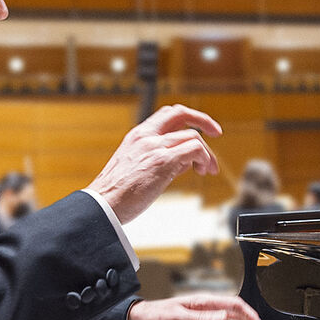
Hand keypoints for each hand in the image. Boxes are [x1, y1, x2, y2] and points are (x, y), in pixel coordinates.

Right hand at [89, 105, 221, 223]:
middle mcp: (146, 136)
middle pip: (180, 113)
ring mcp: (154, 147)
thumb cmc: (117, 194)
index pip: (167, 115)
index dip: (188, 118)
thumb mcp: (136, 168)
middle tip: (217, 133)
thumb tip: (185, 162)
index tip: (202, 130)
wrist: (102, 206)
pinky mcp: (162, 161)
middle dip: (203, 120)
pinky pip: (194, 149)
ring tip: (208, 170)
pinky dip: (203, 158)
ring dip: (207, 153)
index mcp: (137, 136)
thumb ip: (160, 159)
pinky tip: (202, 171)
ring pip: (193, 136)